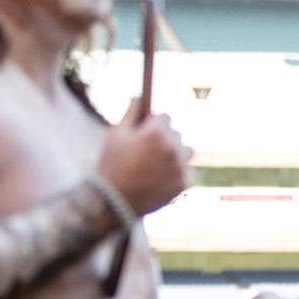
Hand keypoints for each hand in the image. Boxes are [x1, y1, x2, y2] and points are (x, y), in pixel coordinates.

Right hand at [98, 97, 194, 215]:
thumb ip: (131, 112)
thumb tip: (141, 97)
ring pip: (185, 151)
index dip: (154, 124)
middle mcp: (172, 147)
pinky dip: (177, 173)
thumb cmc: (111, 164)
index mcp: (156, 132)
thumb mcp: (116, 134)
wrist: (115, 201)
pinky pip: (187, 170)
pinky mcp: (185, 182)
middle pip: (175, 134)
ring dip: (174, 154)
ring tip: (156, 164)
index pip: (165, 117)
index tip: (146, 131)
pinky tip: (161, 178)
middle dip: (164, 139)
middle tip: (147, 152)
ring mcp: (180, 166)